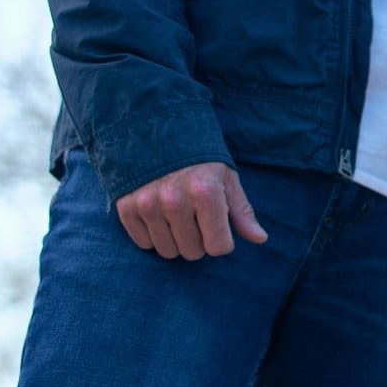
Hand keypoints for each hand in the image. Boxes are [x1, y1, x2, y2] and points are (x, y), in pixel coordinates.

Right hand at [116, 162, 266, 259]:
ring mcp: (147, 204)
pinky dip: (152, 235)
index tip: (218, 225)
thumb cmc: (199, 160)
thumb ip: (242, 211)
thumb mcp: (226, 179)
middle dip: (199, 241)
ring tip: (176, 216)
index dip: (222, 240)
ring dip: (175, 240)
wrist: (154, 133)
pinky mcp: (126, 207)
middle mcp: (174, 201)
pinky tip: (157, 216)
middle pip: (193, 253)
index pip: (219, 248)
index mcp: (206, 193)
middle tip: (195, 219)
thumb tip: (260, 239)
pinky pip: (144, 243)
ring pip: (168, 252)